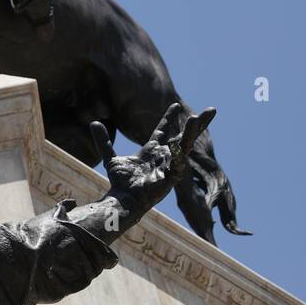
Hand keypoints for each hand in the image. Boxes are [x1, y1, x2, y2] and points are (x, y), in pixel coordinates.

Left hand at [90, 104, 215, 219]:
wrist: (123, 199)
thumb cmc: (120, 182)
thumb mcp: (110, 158)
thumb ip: (103, 141)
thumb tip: (93, 122)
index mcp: (152, 151)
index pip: (163, 130)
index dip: (169, 118)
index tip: (176, 105)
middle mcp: (164, 156)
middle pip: (182, 136)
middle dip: (196, 124)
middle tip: (211, 110)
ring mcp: (169, 166)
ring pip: (184, 146)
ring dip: (191, 133)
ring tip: (197, 119)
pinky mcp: (171, 177)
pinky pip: (178, 163)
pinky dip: (181, 153)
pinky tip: (185, 143)